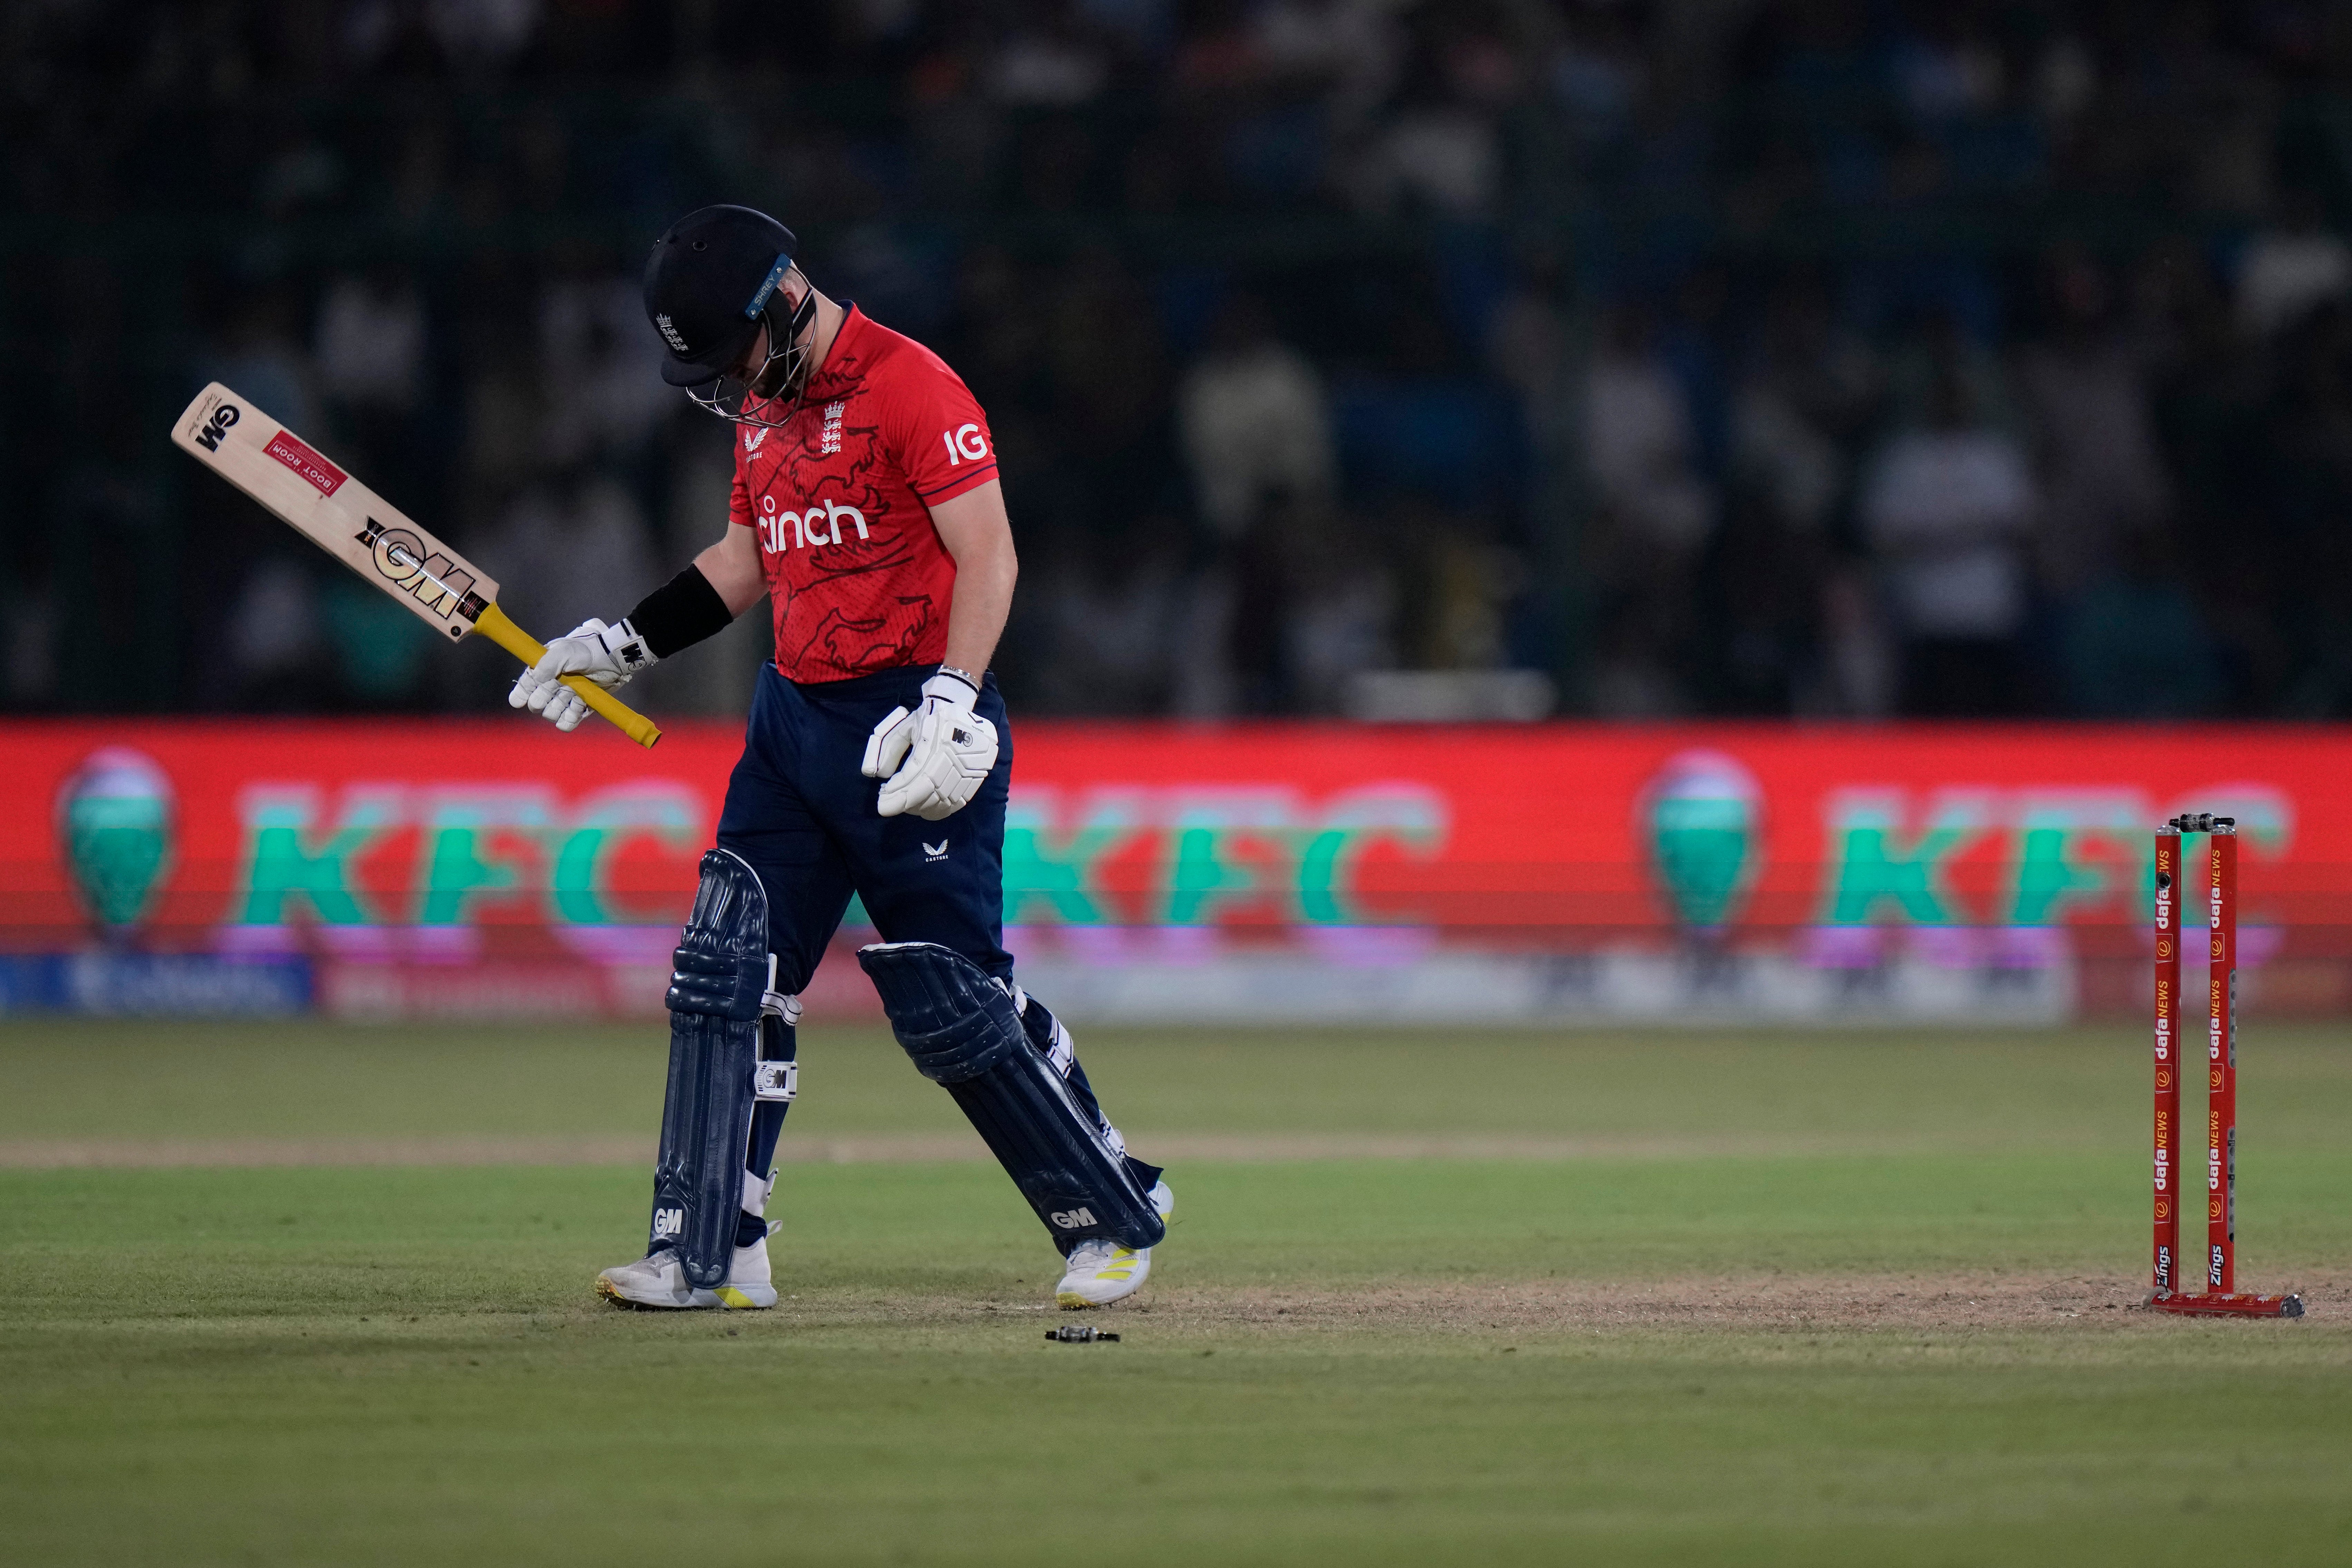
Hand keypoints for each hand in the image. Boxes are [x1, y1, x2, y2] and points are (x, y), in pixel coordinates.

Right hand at [507, 617, 655, 731]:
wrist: (611, 660)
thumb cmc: (586, 651)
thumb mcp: (563, 651)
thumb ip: (546, 665)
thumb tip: (535, 680)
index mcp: (540, 672)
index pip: (523, 689)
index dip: (521, 695)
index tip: (525, 697)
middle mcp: (549, 687)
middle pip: (536, 705)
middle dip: (546, 698)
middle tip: (561, 686)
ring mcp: (563, 700)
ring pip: (551, 715)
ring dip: (560, 707)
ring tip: (573, 694)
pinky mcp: (578, 710)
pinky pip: (566, 724)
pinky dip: (570, 719)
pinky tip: (579, 706)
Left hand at [860, 670, 998, 819]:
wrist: (960, 706)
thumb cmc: (928, 716)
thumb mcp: (904, 726)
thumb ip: (889, 749)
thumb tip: (878, 775)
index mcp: (938, 735)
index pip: (919, 774)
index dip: (901, 794)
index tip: (883, 806)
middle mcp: (959, 751)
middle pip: (933, 790)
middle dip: (909, 803)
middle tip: (893, 804)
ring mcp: (974, 763)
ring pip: (947, 799)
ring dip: (924, 808)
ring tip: (908, 806)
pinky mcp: (980, 773)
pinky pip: (961, 800)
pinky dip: (942, 809)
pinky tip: (927, 809)